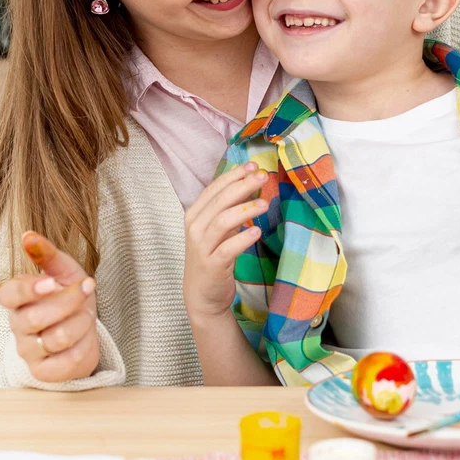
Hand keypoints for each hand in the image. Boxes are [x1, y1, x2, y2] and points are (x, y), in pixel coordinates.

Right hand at [0, 232, 98, 381]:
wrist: (84, 329)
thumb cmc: (69, 296)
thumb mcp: (64, 270)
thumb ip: (46, 254)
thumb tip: (28, 235)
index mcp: (17, 299)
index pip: (8, 295)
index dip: (29, 290)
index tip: (52, 282)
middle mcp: (18, 327)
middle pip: (35, 318)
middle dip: (68, 302)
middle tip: (86, 289)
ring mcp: (29, 351)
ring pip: (56, 339)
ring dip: (81, 321)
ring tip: (86, 314)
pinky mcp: (45, 372)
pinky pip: (68, 361)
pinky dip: (85, 345)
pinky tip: (85, 337)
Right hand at [183, 163, 268, 321]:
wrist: (202, 295)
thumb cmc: (212, 256)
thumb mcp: (216, 229)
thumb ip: (228, 209)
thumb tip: (250, 184)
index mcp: (194, 215)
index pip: (214, 188)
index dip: (233, 175)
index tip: (252, 165)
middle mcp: (195, 228)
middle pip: (219, 201)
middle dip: (242, 186)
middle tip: (262, 176)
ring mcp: (202, 247)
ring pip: (222, 221)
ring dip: (245, 209)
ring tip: (265, 203)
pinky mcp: (212, 265)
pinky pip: (228, 248)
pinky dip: (242, 238)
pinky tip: (257, 231)